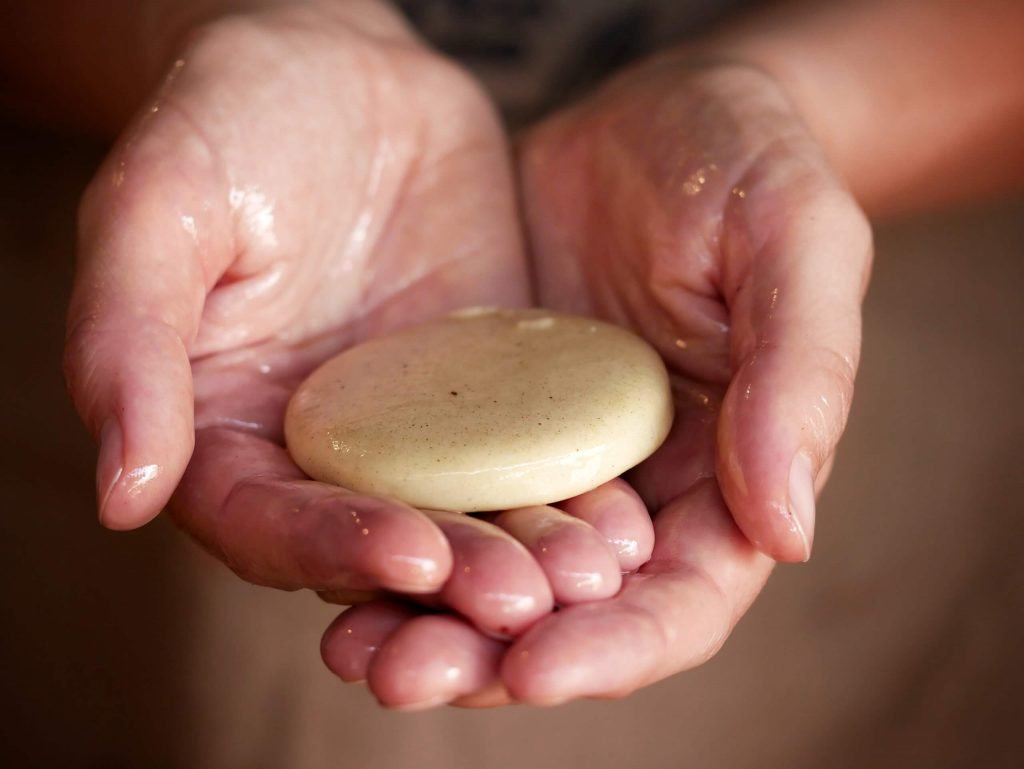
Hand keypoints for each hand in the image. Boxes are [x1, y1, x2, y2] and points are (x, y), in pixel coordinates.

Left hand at [323, 56, 870, 705]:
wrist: (661, 114)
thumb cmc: (751, 167)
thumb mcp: (796, 244)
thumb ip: (800, 378)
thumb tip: (788, 532)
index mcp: (725, 478)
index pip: (680, 600)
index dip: (615, 647)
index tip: (536, 669)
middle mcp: (636, 490)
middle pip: (569, 613)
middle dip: (492, 656)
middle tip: (402, 674)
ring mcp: (552, 458)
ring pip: (492, 569)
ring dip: (425, 619)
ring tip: (352, 647)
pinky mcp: (484, 417)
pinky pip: (437, 489)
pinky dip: (393, 534)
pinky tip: (331, 553)